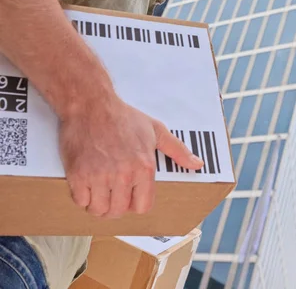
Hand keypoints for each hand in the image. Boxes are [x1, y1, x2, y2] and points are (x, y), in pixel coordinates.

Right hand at [59, 96, 203, 217]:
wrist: (91, 104)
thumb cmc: (123, 116)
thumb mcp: (155, 130)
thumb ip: (177, 150)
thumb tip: (197, 164)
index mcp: (144, 167)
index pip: (143, 207)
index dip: (136, 202)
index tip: (129, 194)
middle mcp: (123, 175)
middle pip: (119, 212)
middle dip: (115, 205)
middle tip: (111, 191)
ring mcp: (99, 176)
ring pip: (99, 210)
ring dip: (98, 204)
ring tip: (98, 189)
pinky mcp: (78, 175)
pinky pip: (80, 201)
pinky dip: (82, 196)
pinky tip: (85, 183)